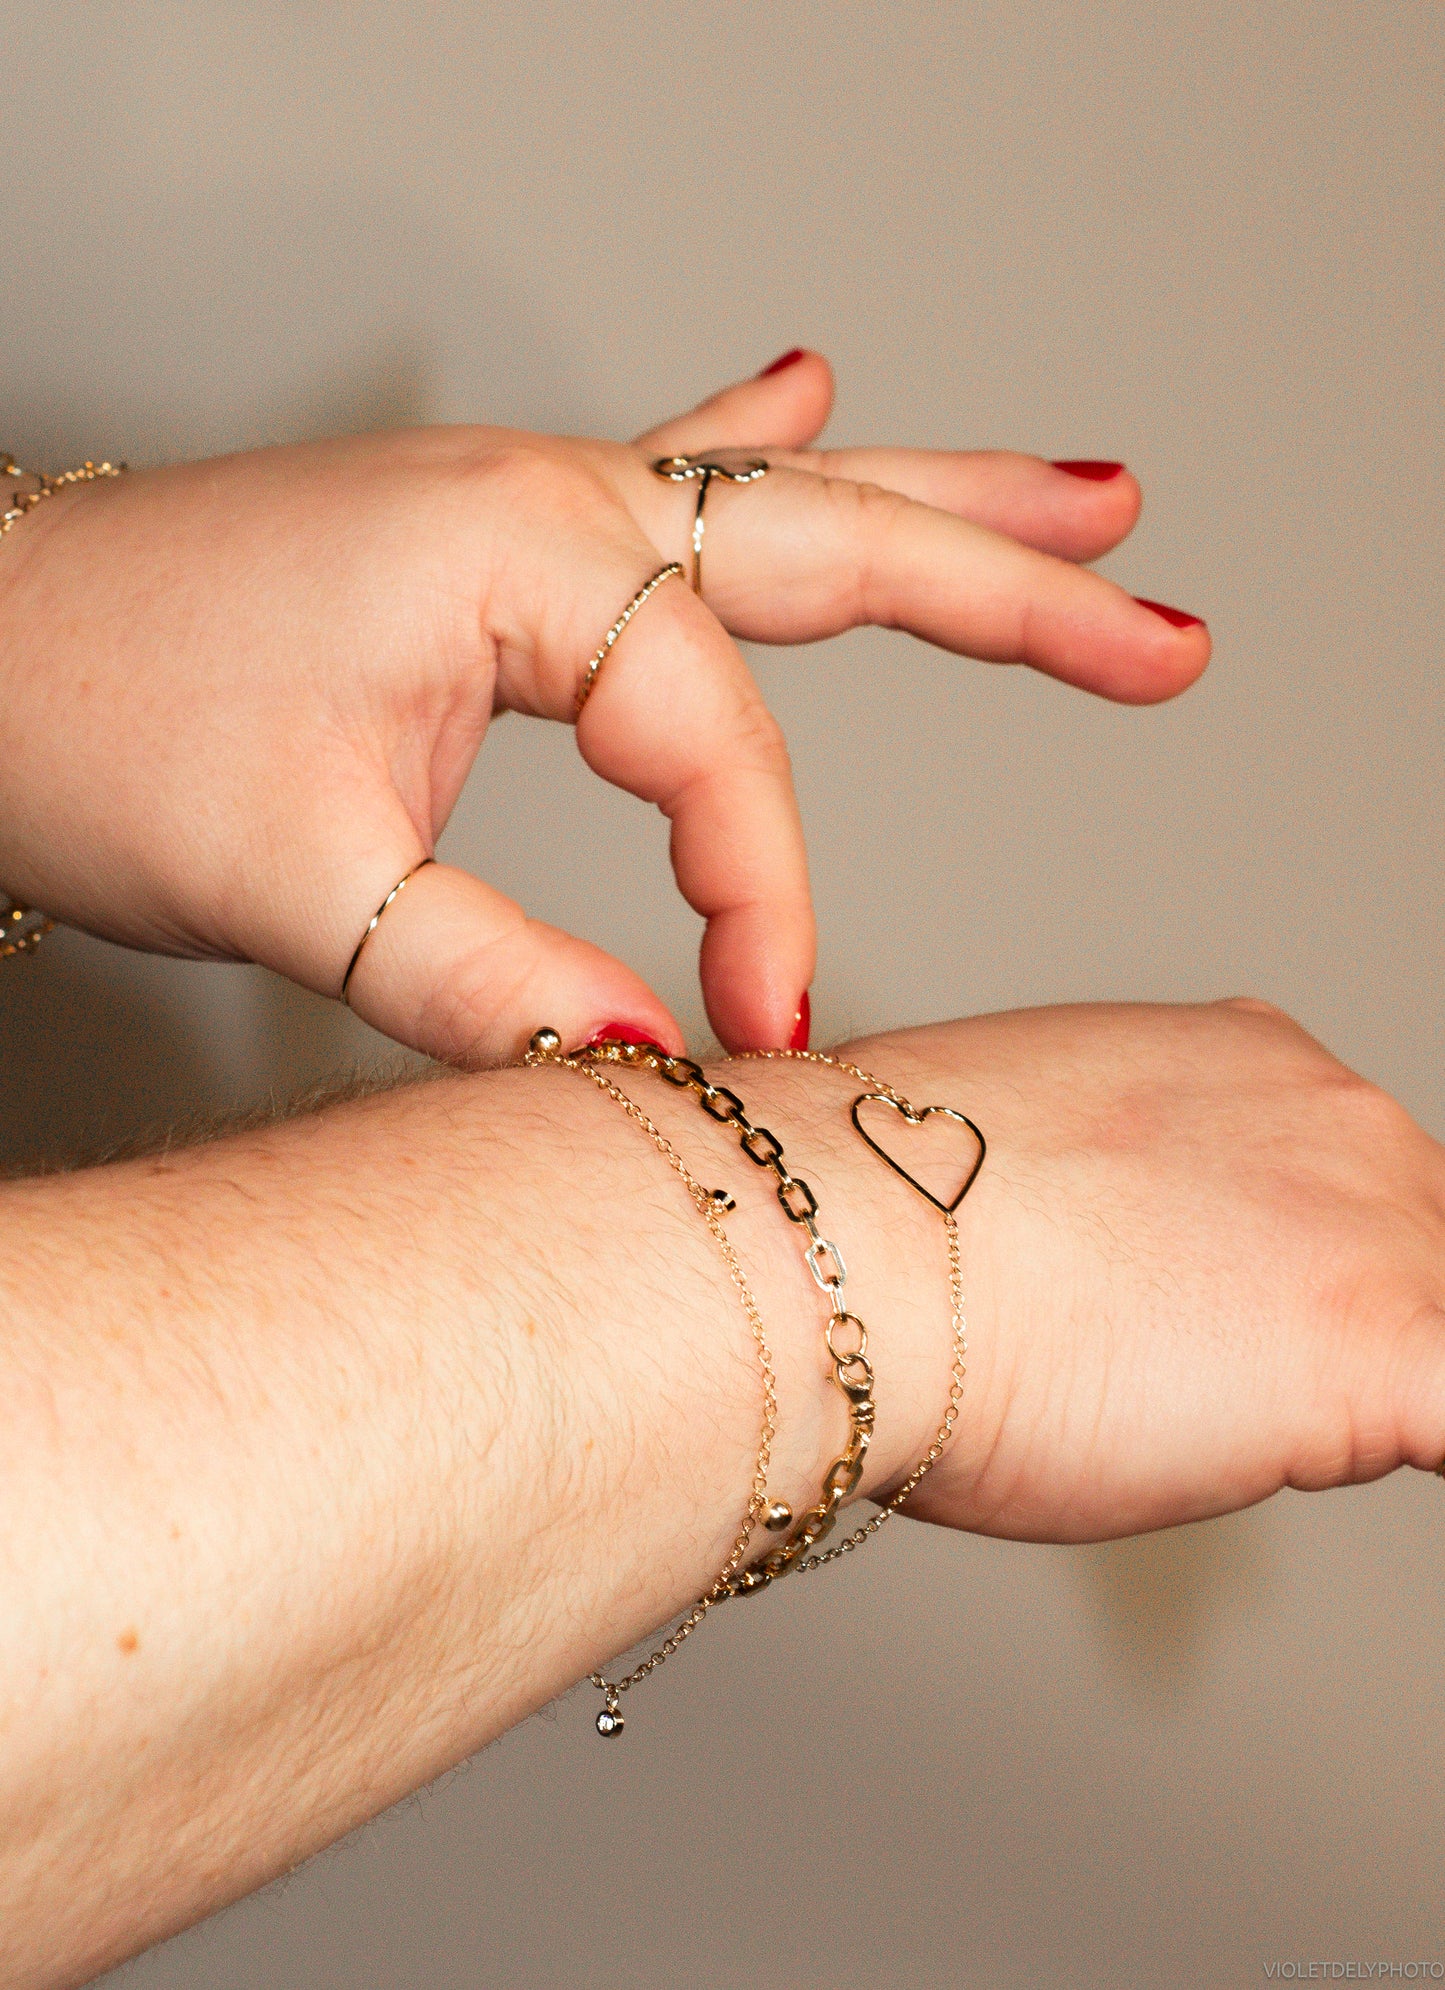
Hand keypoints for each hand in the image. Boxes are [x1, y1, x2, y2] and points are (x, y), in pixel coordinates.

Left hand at [0, 355, 1206, 1062]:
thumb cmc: (91, 721)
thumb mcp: (295, 880)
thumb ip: (487, 979)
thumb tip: (661, 1062)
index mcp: (522, 551)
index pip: (720, 751)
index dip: (766, 903)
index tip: (771, 1033)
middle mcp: (544, 496)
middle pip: (834, 541)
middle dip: (1013, 600)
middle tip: (1163, 640)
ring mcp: (522, 497)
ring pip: (778, 498)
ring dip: (939, 503)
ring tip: (1092, 504)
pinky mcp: (488, 531)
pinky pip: (660, 476)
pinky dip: (752, 442)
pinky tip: (813, 383)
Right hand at [812, 999, 1444, 1540]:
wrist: (851, 1248)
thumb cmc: (891, 1229)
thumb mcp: (1023, 1153)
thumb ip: (1122, 1190)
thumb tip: (1114, 1256)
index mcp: (1245, 1057)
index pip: (1341, 1183)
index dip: (1287, 1269)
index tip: (1214, 1318)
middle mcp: (1333, 1112)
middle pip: (1413, 1245)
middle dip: (1330, 1322)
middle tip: (1180, 1379)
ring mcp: (1377, 1227)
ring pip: (1435, 1316)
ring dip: (1366, 1386)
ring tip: (1205, 1421)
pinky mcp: (1398, 1351)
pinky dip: (1431, 1427)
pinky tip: (1389, 1436)